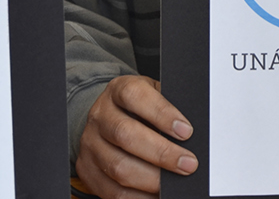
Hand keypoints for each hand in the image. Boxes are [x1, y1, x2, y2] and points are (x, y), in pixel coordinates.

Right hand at [74, 76, 196, 197]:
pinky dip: (140, 197)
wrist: (107, 122)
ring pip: (118, 166)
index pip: (135, 96)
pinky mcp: (88, 171)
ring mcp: (91, 144)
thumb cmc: (139, 111)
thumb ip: (168, 110)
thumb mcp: (153, 97)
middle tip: (188, 164)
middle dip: (161, 153)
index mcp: (117, 90)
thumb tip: (189, 135)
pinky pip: (114, 191)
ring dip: (152, 179)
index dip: (161, 113)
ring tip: (174, 184)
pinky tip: (157, 194)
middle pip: (125, 134)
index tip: (185, 131)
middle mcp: (100, 116)